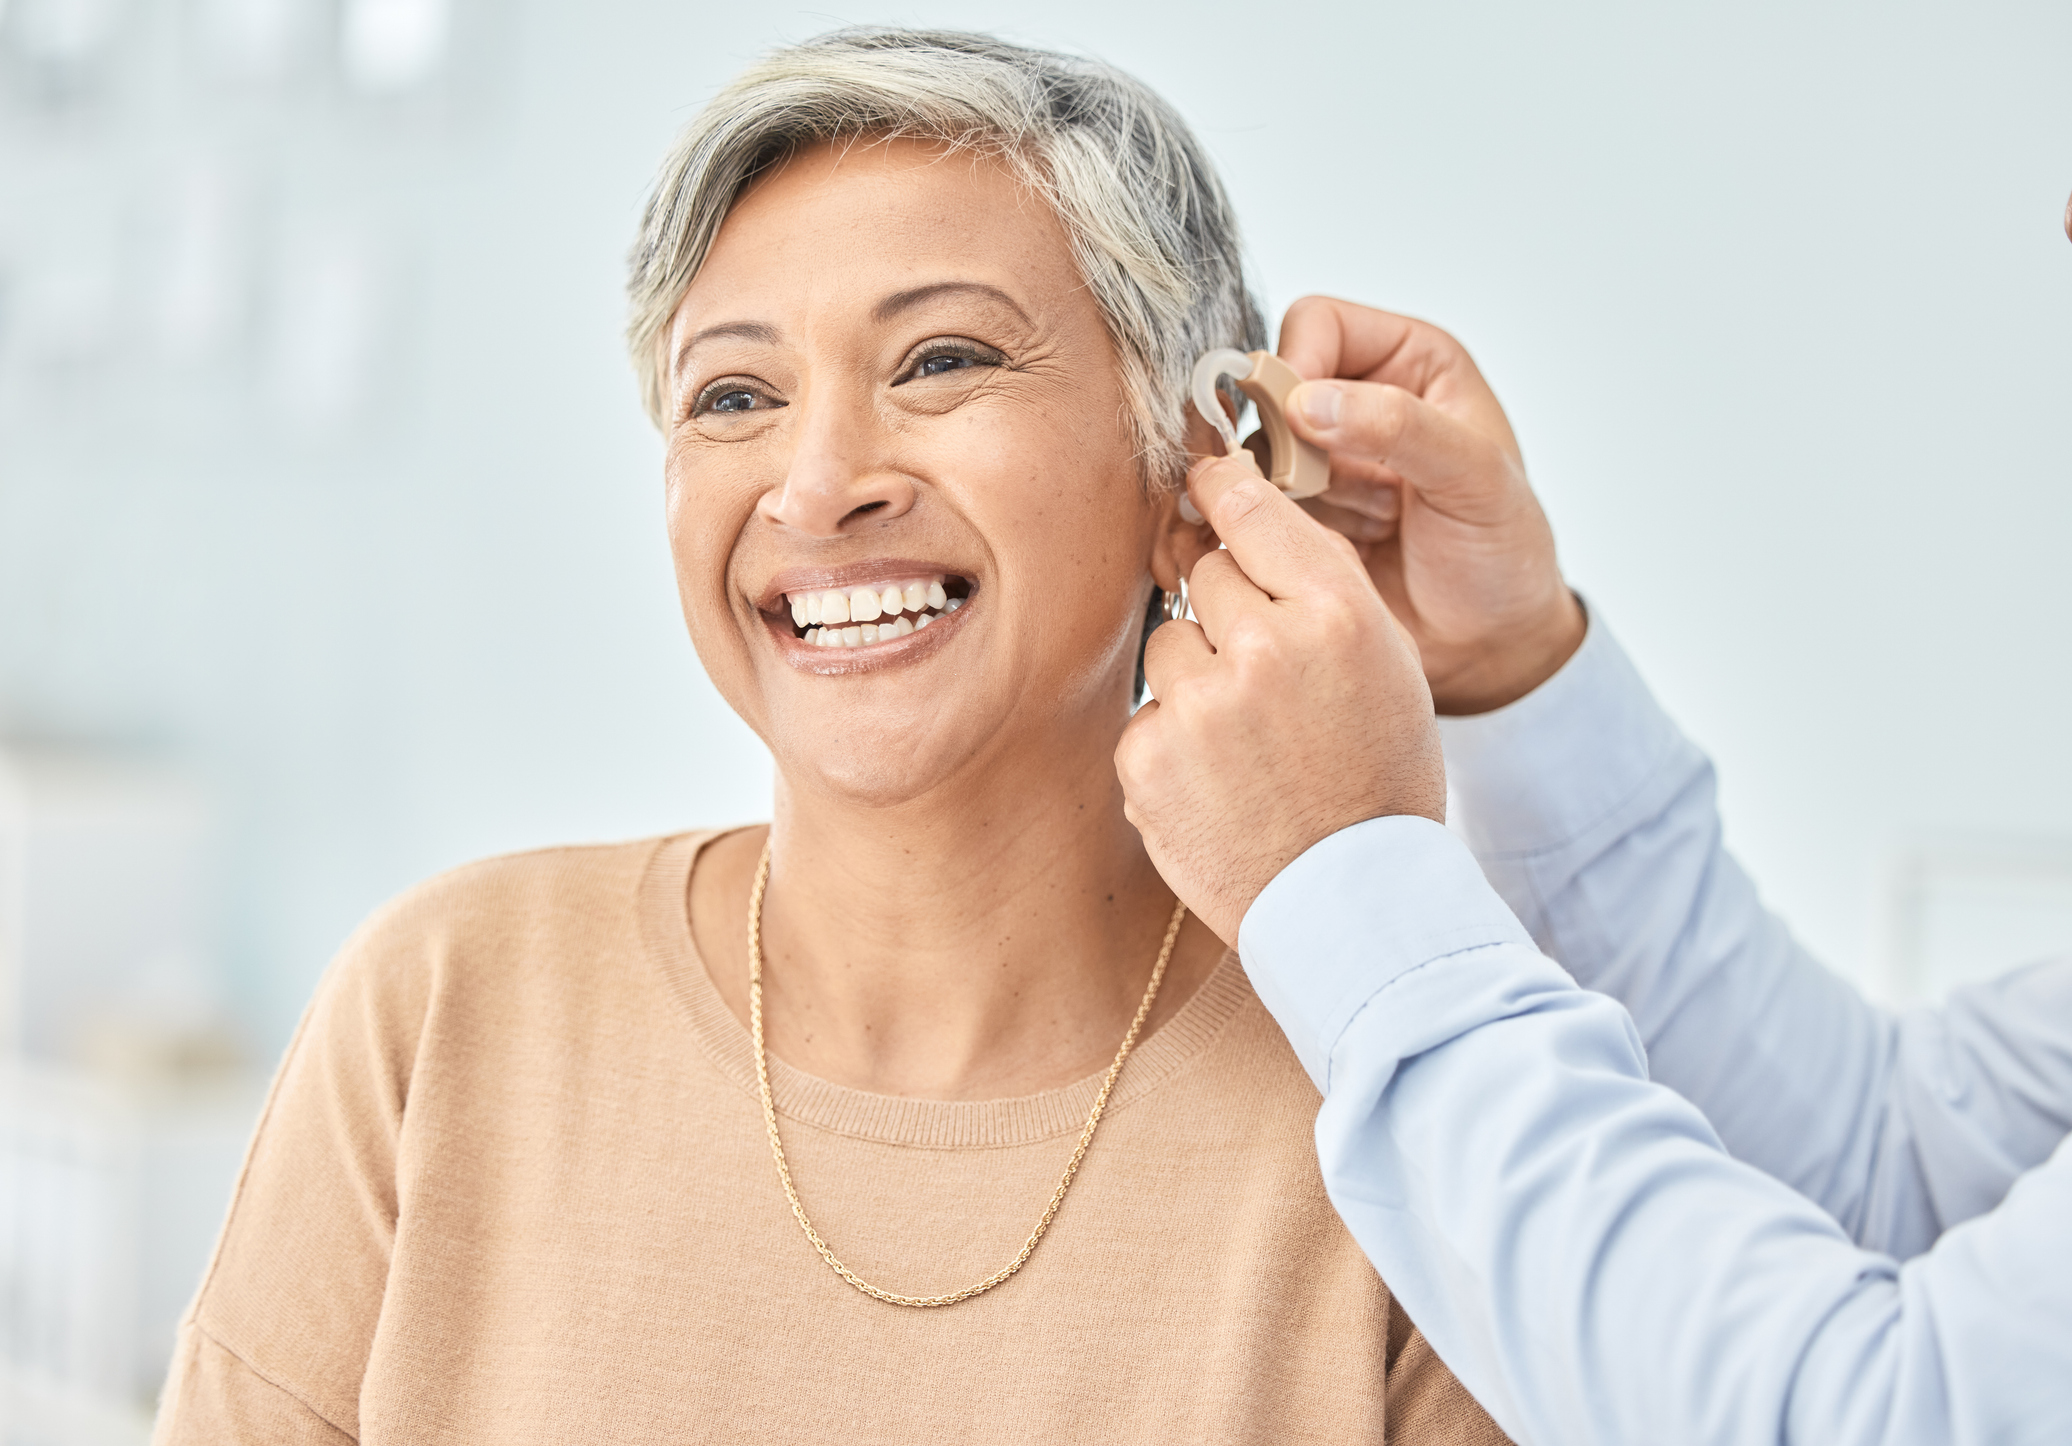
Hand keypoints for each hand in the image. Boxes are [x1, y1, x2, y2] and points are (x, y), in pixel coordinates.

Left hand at [1116, 452, 1445, 944]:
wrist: (1352, 900)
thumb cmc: (1378, 779)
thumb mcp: (1388, 665)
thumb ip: (1321, 588)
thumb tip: (1243, 518)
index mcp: (1338, 614)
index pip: (1254, 513)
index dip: (1221, 490)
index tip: (1204, 479)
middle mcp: (1266, 648)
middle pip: (1205, 576)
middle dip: (1225, 613)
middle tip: (1262, 676)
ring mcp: (1200, 704)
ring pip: (1170, 644)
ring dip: (1197, 679)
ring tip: (1247, 744)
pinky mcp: (1150, 757)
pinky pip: (1148, 714)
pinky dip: (1173, 742)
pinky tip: (1219, 782)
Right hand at [1274, 296, 1583, 714]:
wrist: (1490, 647)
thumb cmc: (1504, 557)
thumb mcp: (1474, 480)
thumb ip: (1400, 427)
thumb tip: (1308, 402)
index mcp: (1409, 363)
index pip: (1318, 324)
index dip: (1297, 365)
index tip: (1298, 422)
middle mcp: (1357, 403)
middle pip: (1269, 387)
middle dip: (1277, 438)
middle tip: (1305, 487)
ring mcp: (1321, 462)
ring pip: (1249, 449)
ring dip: (1269, 491)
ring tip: (1328, 528)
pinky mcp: (1294, 518)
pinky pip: (1243, 506)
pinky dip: (1258, 528)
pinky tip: (1304, 552)